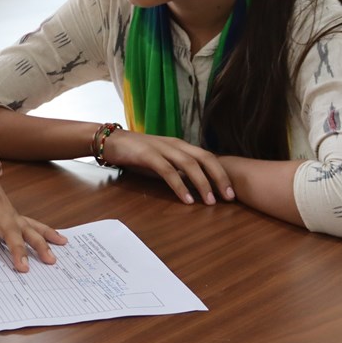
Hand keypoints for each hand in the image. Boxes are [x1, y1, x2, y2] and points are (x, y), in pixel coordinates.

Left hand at [0, 148, 66, 272]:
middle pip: (9, 230)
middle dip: (17, 249)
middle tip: (23, 269)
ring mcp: (9, 211)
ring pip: (28, 228)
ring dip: (41, 243)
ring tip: (52, 259)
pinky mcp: (14, 213)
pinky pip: (33, 224)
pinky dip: (47, 232)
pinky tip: (62, 241)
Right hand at [101, 129, 234, 204]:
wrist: (109, 141)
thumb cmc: (135, 153)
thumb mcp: (161, 161)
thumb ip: (176, 169)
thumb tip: (194, 185)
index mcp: (180, 145)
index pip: (208, 157)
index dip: (222, 173)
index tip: (231, 192)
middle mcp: (175, 144)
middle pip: (205, 158)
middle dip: (219, 177)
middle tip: (230, 197)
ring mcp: (161, 148)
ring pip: (189, 164)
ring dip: (202, 183)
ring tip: (210, 201)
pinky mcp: (147, 155)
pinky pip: (168, 171)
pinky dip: (179, 185)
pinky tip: (186, 199)